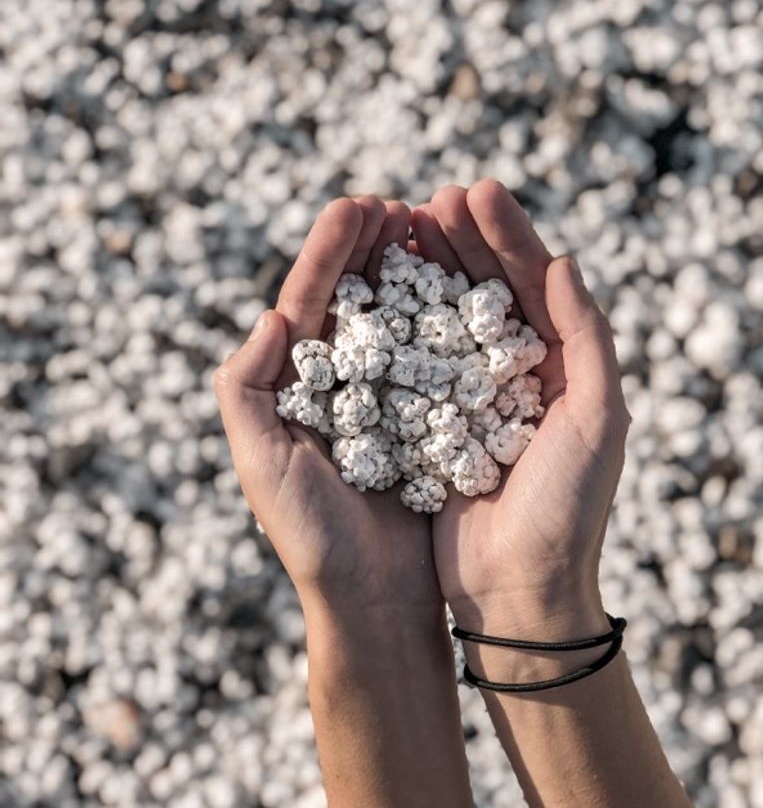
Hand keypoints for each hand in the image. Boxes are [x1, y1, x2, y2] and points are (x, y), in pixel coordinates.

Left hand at [214, 196, 442, 634]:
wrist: (376, 601)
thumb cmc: (312, 538)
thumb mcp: (262, 464)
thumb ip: (247, 390)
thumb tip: (269, 316)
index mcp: (296, 388)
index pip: (308, 303)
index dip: (329, 252)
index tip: (358, 206)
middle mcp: (343, 388)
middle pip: (356, 300)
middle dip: (373, 249)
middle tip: (401, 206)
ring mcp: (390, 402)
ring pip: (401, 321)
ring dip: (415, 273)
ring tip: (434, 230)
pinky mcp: (433, 424)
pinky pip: (441, 361)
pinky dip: (451, 321)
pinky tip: (470, 287)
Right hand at [411, 180, 630, 639]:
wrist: (518, 592)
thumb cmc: (567, 509)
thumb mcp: (597, 419)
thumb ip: (589, 338)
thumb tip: (566, 260)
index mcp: (559, 368)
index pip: (534, 283)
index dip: (507, 235)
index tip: (475, 191)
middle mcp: (512, 376)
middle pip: (484, 290)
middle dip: (460, 241)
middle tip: (429, 200)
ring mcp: (466, 400)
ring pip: (441, 319)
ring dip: (423, 272)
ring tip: (399, 228)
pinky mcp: (426, 428)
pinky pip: (408, 365)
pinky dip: (393, 326)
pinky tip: (372, 294)